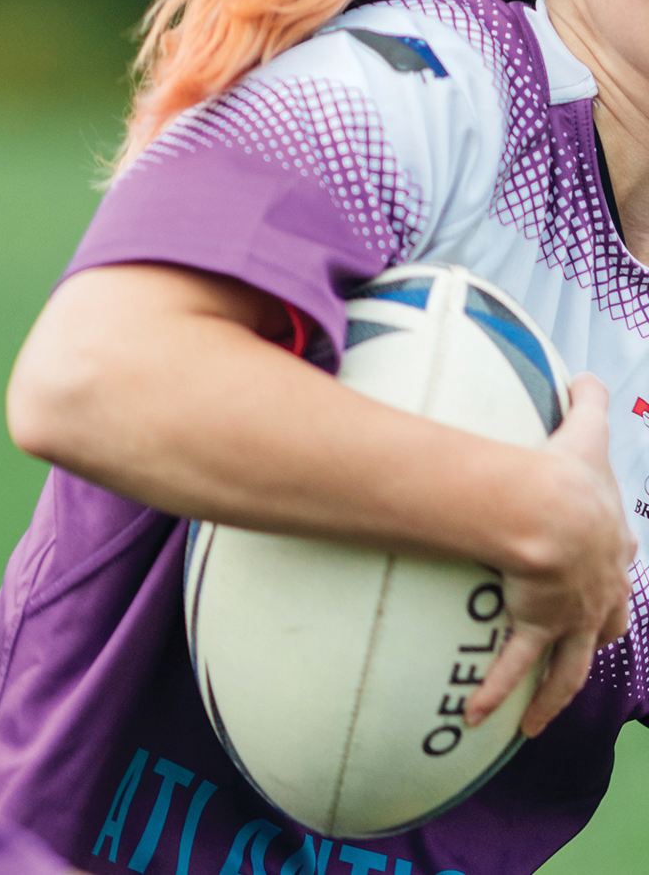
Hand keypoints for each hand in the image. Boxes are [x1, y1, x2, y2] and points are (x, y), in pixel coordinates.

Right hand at [467, 374, 634, 736]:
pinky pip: (516, 668)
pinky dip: (497, 694)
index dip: (610, 574)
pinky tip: (477, 717)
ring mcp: (572, 613)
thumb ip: (587, 399)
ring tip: (534, 724)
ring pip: (569, 666)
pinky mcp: (540, 626)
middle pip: (604, 623)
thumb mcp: (583, 430)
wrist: (549, 509)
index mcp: (611, 544)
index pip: (617, 566)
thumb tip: (585, 372)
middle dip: (596, 637)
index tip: (602, 581)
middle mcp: (600, 587)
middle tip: (583, 647)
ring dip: (553, 697)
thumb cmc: (564, 471)